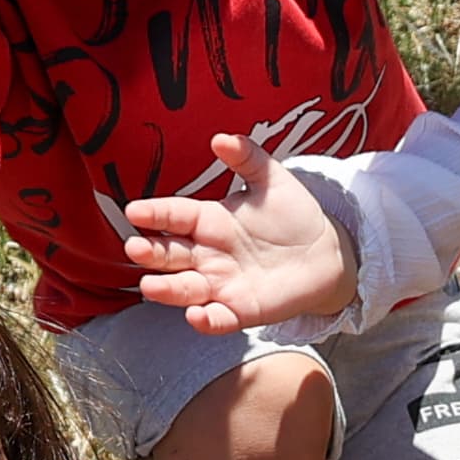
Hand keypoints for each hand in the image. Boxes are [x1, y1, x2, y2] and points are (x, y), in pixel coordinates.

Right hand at [118, 136, 358, 333]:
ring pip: (186, 289)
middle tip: (134, 249)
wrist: (325, 253)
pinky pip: (219, 319)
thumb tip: (223, 138)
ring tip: (150, 286)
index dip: (155, 214)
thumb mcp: (271, 180)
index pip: (175, 216)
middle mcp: (207, 255)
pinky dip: (207, 320)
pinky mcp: (240, 310)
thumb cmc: (292, 214)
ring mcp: (221, 284)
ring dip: (167, 290)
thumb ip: (248, 159)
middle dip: (151, 253)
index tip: (134, 211)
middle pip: (171, 255)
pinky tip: (197, 317)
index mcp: (208, 220)